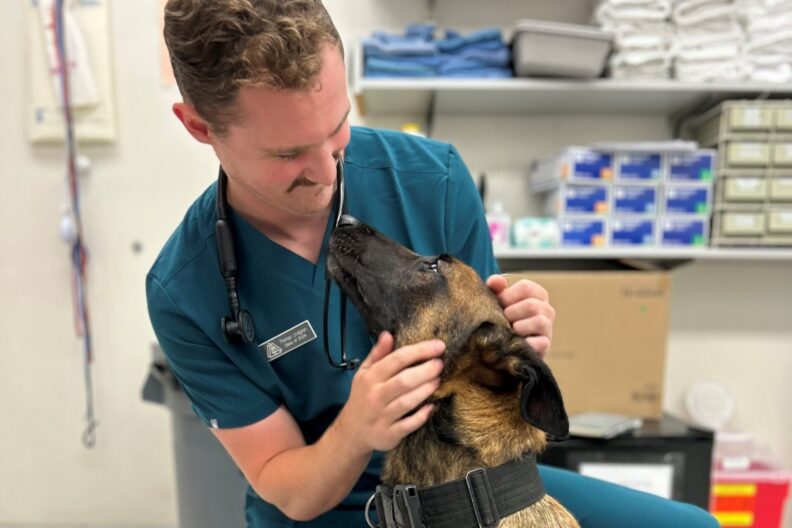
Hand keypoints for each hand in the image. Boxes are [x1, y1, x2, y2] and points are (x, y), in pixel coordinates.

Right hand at [335, 332, 444, 454]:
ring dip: (426, 390)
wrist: (352, 431)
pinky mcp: (389, 435)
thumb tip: (388, 334)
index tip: (439, 346)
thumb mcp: (364, 373)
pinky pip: (408, 425)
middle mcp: (375, 396)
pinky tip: (432, 406)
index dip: (420, 351)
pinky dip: (422, 416)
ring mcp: (381, 417)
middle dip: (426, 370)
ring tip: (438, 380)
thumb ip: (377, 354)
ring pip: (407, 402)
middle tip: (440, 364)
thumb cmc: (363, 396)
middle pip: (404, 381)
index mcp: (370, 378)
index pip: (397, 359)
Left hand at [486, 275, 554, 358]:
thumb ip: (496, 288)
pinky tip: (515, 343)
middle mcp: (547, 309)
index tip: (499, 304)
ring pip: (539, 322)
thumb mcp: (499, 300)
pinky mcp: (546, 345)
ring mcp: (548, 327)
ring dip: (519, 327)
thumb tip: (494, 281)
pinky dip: (527, 343)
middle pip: (531, 305)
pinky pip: (541, 343)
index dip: (508, 296)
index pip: (526, 287)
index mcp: (537, 294)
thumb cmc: (505, 316)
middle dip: (511, 313)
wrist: (508, 343)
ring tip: (509, 330)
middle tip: (503, 319)